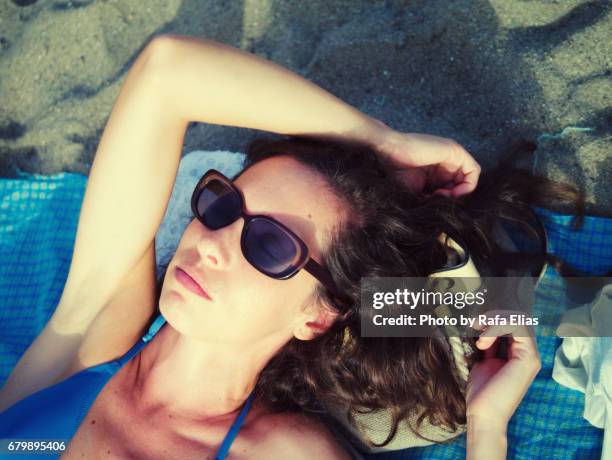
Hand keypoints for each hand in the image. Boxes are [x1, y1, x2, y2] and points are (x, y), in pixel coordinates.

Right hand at [373, 123, 480, 196]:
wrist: (388, 152)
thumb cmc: (396, 172)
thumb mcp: (416, 192)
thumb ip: (430, 201)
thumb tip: (442, 218)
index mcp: (437, 172)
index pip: (454, 190)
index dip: (448, 201)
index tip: (435, 205)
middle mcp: (447, 164)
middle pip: (462, 185)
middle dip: (454, 199)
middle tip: (440, 202)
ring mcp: (452, 156)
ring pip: (469, 180)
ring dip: (460, 194)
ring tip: (443, 197)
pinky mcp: (455, 151)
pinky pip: (473, 171)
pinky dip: (467, 185)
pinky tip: (452, 192)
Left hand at [466, 310, 541, 431]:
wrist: (483, 414)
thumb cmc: (482, 391)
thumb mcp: (484, 361)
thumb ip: (489, 345)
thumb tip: (483, 327)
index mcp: (519, 354)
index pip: (513, 323)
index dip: (495, 318)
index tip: (476, 323)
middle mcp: (528, 353)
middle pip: (518, 319)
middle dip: (494, 316)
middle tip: (476, 324)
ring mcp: (531, 355)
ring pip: (518, 320)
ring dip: (494, 321)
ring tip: (478, 331)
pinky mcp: (528, 358)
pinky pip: (517, 328)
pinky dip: (496, 329)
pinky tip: (483, 342)